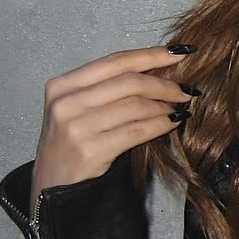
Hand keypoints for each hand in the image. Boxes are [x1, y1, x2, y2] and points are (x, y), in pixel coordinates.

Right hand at [29, 46, 198, 205]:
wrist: (52, 185)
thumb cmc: (72, 141)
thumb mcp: (79, 108)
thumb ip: (109, 87)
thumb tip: (159, 69)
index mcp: (62, 85)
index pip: (114, 61)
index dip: (150, 55)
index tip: (178, 54)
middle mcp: (66, 103)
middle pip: (129, 82)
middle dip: (164, 84)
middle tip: (185, 90)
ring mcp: (75, 127)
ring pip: (136, 106)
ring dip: (165, 106)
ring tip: (178, 108)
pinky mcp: (90, 150)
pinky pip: (137, 131)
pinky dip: (161, 124)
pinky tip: (172, 122)